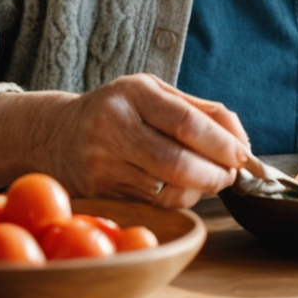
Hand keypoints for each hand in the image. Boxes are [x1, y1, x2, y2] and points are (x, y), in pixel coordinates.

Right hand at [0, 75, 250, 209]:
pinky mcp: (98, 192)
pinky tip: (186, 187)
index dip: (221, 143)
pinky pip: (152, 203)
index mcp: (132, 94)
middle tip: (232, 174)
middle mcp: (112, 126)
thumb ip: (199, 110)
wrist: (54, 134)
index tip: (243, 154)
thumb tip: (241, 139)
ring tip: (212, 179)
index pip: (185, 122)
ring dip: (201, 190)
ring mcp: (102, 163)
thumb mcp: (153, 94)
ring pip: (166, 190)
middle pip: (176, 163)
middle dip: (215, 174)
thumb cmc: (118, 110)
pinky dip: (179, 199)